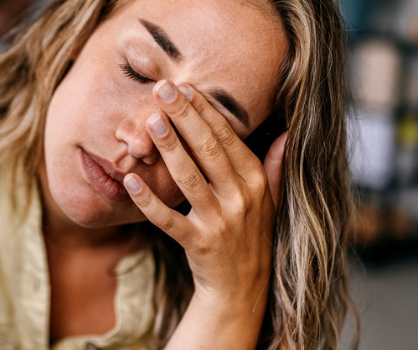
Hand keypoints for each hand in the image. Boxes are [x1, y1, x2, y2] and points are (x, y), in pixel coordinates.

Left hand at [123, 80, 285, 307]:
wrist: (242, 290)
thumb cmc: (252, 238)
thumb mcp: (271, 201)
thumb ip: (276, 166)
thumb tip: (287, 134)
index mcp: (256, 182)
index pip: (228, 138)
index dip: (206, 111)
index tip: (186, 87)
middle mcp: (241, 199)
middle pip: (208, 150)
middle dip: (185, 117)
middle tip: (162, 90)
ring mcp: (220, 222)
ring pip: (189, 179)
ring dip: (169, 148)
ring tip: (151, 121)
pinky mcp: (198, 244)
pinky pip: (169, 220)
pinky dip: (149, 202)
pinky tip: (130, 182)